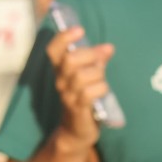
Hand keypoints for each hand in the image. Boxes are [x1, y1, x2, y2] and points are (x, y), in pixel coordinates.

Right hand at [46, 26, 114, 149]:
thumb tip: (108, 47)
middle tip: (100, 60)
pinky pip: (89, 93)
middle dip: (89, 55)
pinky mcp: (77, 109)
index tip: (79, 30)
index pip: (53, 50)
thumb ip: (97, 61)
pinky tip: (103, 93)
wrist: (77, 131)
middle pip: (70, 60)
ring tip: (101, 80)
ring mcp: (68, 96)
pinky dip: (101, 89)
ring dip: (97, 74)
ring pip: (82, 76)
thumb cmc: (84, 100)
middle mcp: (61, 82)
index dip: (63, 37)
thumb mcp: (90, 77)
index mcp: (61, 71)